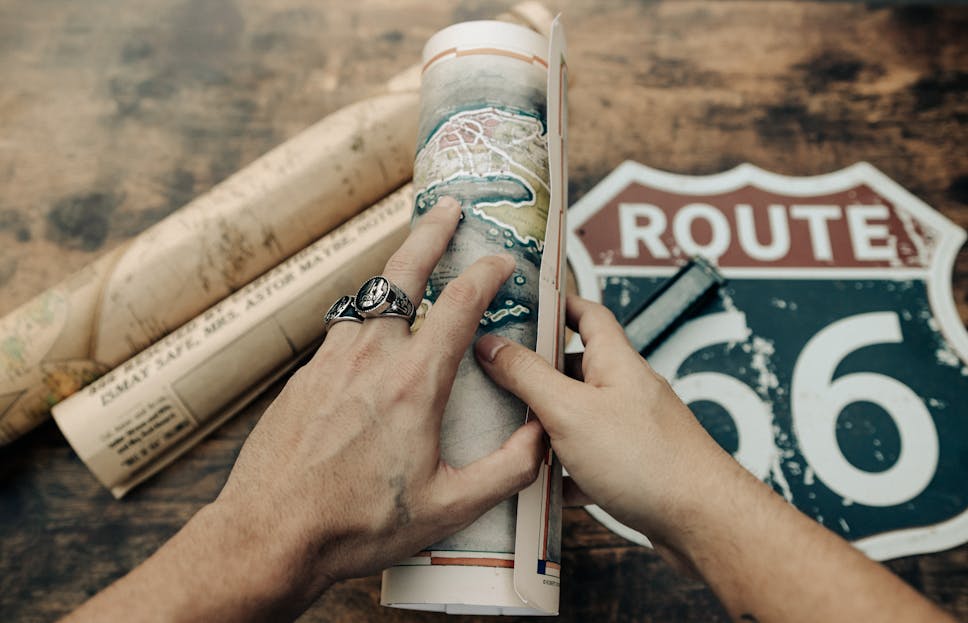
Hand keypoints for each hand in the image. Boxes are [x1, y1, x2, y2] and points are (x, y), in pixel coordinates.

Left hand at [211, 197, 543, 606]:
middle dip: (431, 232)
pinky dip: (368, 317)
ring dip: (396, 272)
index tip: (503, 260)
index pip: (459, 303)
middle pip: (404, 272)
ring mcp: (331, 361)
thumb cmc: (359, 524)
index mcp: (414, 382)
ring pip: (369, 297)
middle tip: (449, 207)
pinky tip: (374, 336)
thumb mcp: (450, 508)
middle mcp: (371, 357)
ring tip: (414, 263)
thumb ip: (508, 470)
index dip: (486, 273)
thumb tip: (544, 439)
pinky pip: (344, 331)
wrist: (270, 534)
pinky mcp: (304, 377)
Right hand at [475, 295, 741, 560]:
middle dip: (538, 374)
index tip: (525, 307)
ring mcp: (633, 430)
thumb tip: (492, 345)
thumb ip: (528, 376)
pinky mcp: (634, 468)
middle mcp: (627, 390)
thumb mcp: (570, 411)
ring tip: (509, 435)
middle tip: (498, 378)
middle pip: (576, 369)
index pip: (588, 315)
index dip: (558, 305)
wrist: (701, 520)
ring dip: (547, 427)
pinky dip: (565, 472)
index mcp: (615, 362)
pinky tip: (543, 488)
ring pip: (579, 419)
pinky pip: (589, 462)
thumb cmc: (646, 459)